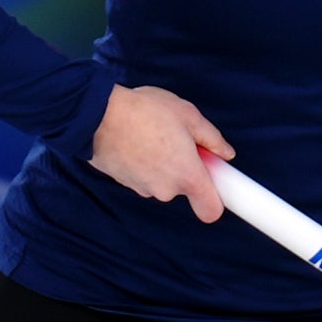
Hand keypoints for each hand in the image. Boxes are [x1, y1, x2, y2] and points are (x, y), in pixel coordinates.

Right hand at [87, 84, 228, 220]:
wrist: (96, 114)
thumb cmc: (143, 111)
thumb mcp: (188, 115)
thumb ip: (211, 138)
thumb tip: (225, 152)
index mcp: (187, 175)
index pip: (211, 210)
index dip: (218, 199)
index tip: (217, 183)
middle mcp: (166, 189)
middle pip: (185, 187)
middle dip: (185, 166)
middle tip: (177, 139)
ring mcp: (143, 189)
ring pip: (163, 180)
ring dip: (162, 163)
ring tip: (152, 134)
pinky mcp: (125, 183)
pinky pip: (143, 175)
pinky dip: (143, 162)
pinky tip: (136, 140)